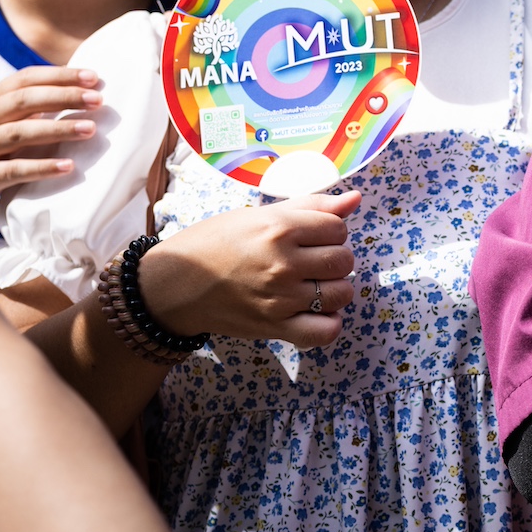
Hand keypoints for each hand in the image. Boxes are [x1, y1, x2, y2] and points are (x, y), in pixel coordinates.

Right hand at [0, 67, 101, 222]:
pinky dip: (41, 167)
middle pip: (24, 100)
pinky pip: (12, 170)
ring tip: (90, 129)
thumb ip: (25, 110)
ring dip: (58, 129)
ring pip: (19, 132)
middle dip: (63, 96)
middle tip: (98, 99)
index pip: (24, 79)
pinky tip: (68, 166)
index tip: (93, 76)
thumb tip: (74, 93)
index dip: (59, 75)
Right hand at [137, 190, 360, 347]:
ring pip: (341, 294)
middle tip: (312, 260)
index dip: (330, 231)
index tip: (312, 236)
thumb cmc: (215, 242)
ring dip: (334, 289)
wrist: (175, 284)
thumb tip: (356, 199)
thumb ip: (311, 206)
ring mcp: (281, 299)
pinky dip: (328, 324)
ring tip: (313, 285)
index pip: (338, 228)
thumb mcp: (259, 214)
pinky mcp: (275, 328)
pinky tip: (316, 312)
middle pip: (344, 260)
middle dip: (335, 258)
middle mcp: (283, 264)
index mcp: (280, 228)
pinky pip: (324, 332)